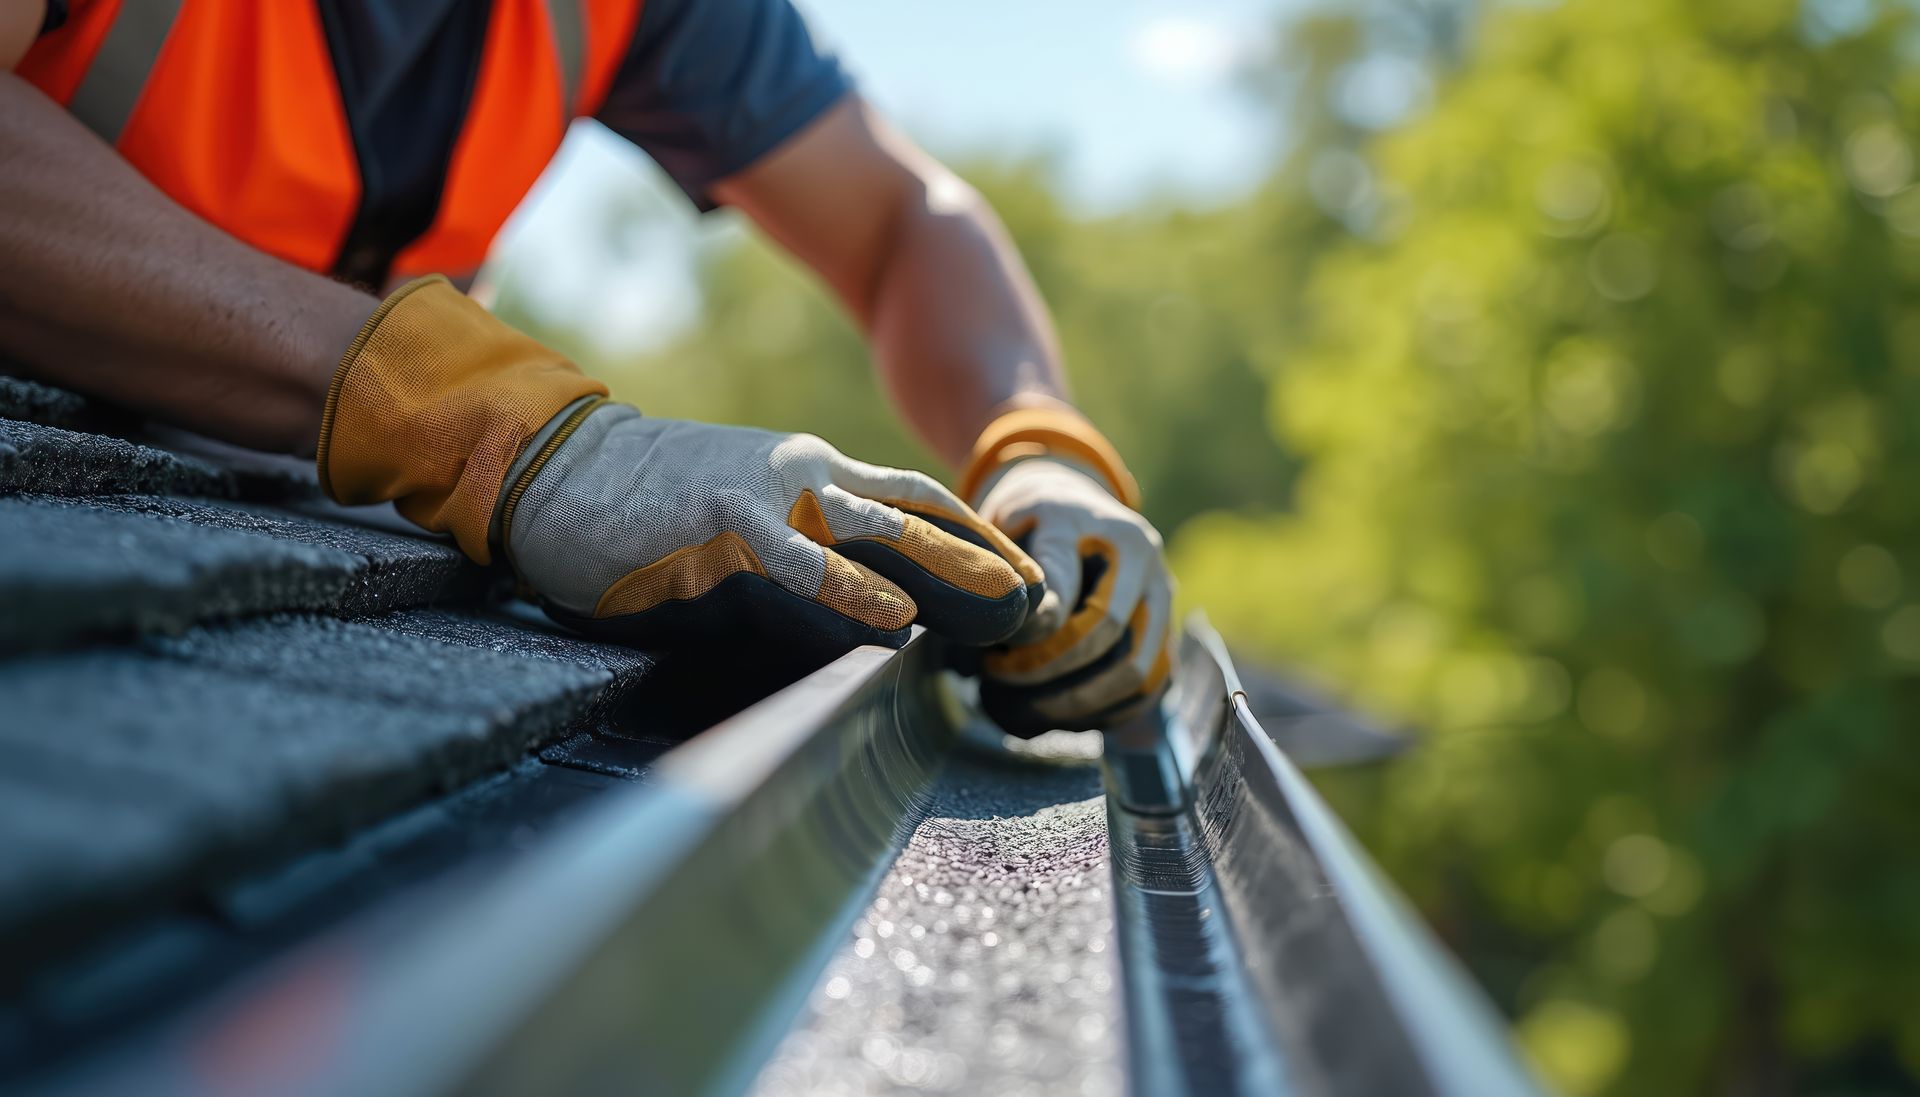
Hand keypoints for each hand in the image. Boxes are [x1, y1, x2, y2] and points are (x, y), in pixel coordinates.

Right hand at [317, 276, 1041, 655]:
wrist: (556, 467)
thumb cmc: (645, 509)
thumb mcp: (746, 524)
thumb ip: (808, 556)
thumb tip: (869, 620)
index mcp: (816, 474)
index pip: (921, 502)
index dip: (981, 540)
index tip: (1031, 584)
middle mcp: (808, 473)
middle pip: (924, 510)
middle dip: (991, 556)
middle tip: (1049, 605)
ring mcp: (768, 492)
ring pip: (882, 527)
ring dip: (951, 568)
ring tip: (1010, 607)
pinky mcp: (720, 521)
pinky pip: (797, 557)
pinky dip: (849, 589)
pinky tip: (893, 622)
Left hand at [972, 455, 1172, 735]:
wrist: (1075, 509)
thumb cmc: (1036, 518)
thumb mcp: (1018, 519)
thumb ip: (1024, 569)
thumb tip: (1026, 624)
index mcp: (1121, 538)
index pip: (1091, 605)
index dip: (1043, 642)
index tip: (994, 656)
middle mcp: (1153, 571)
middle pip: (1117, 644)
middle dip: (1052, 674)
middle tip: (999, 680)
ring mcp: (1164, 607)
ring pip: (1138, 675)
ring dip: (1077, 703)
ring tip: (1023, 706)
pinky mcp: (1164, 638)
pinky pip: (1147, 690)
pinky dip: (1101, 712)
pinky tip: (1055, 713)